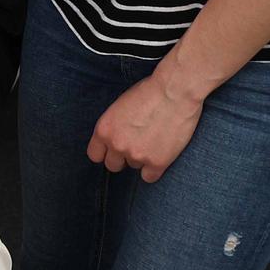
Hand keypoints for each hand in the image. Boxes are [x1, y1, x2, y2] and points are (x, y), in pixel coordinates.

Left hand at [87, 69, 203, 182]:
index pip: (95, 155)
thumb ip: (114, 127)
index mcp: (103, 130)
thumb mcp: (119, 108)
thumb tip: (114, 139)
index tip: (114, 150)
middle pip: (113, 165)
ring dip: (142, 158)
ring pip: (134, 166)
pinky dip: (154, 169)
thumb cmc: (148, 93)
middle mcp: (117, 145)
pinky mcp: (157, 163)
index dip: (105, 153)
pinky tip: (160, 156)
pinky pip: (149, 177)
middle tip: (136, 145)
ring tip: (154, 140)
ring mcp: (137, 155)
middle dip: (123, 158)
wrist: (174, 92)